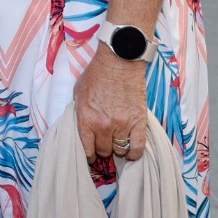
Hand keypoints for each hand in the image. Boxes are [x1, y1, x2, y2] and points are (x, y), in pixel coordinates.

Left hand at [72, 46, 148, 165]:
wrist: (119, 61)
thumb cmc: (97, 74)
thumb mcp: (78, 92)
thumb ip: (80, 112)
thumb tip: (83, 126)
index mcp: (86, 118)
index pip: (87, 148)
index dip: (89, 154)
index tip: (91, 155)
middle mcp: (103, 125)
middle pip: (104, 150)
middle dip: (103, 149)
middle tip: (104, 143)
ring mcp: (122, 125)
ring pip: (119, 150)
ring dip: (118, 148)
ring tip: (117, 142)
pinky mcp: (138, 122)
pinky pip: (138, 147)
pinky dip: (134, 153)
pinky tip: (131, 153)